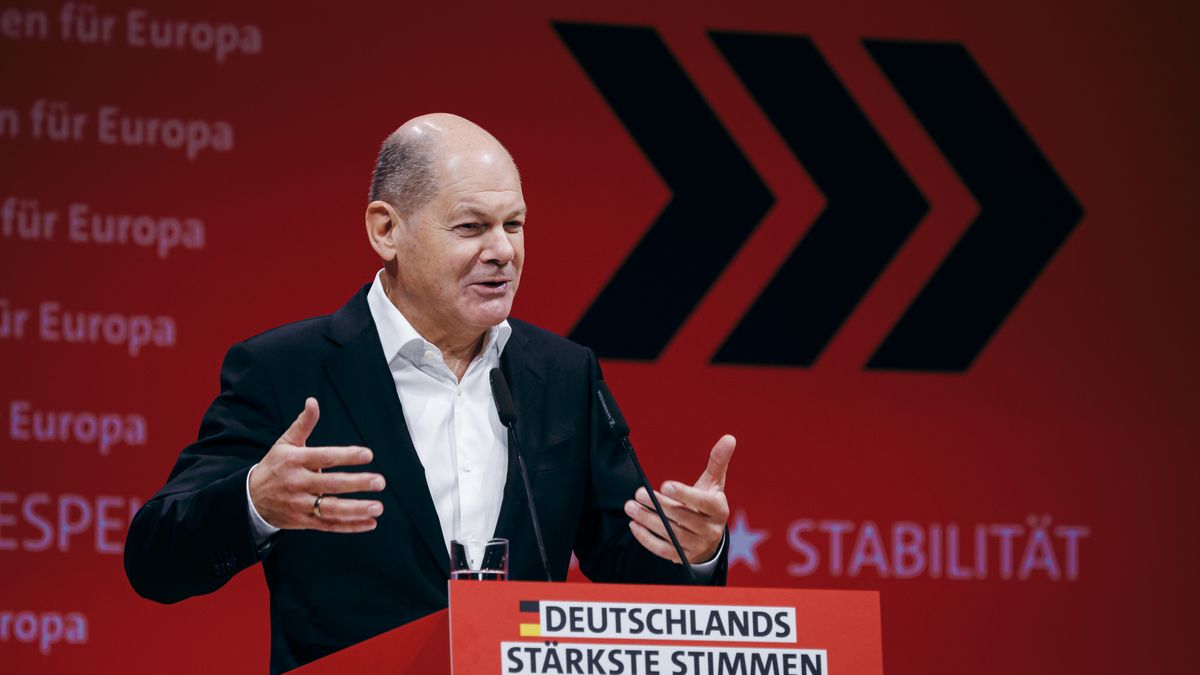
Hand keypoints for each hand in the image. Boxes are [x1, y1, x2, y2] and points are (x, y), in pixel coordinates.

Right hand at [248, 397, 384, 532]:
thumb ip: (303, 424)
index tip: (367, 454)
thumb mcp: (285, 443)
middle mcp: (298, 483)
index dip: (346, 456)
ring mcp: (300, 504)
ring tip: (377, 507)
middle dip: (357, 483)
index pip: (324, 457)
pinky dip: (350, 526)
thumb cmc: (274, 466)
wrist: (250, 499)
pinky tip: (369, 523)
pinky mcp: (303, 522)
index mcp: (295, 461)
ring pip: (331, 509)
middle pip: (331, 484)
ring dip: (356, 510)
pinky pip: (329, 525)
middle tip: (379, 481)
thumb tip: (313, 401)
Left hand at [625, 434, 734, 563]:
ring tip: (630, 506)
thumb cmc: (708, 504)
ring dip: (648, 520)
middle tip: (638, 493)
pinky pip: (664, 550)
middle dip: (658, 505)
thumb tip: (729, 438)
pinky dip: (647, 539)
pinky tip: (634, 525)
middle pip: (683, 517)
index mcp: (719, 509)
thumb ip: (718, 461)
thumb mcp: (714, 484)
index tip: (665, 485)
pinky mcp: (683, 556)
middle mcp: (711, 530)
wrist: (709, 539)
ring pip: (671, 534)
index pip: (704, 502)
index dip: (685, 494)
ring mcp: (697, 545)